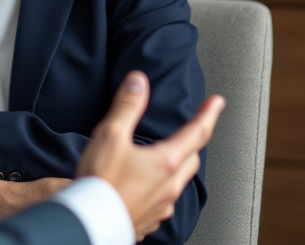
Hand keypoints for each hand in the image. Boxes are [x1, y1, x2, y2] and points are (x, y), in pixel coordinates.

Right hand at [78, 71, 224, 240]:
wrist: (87, 223)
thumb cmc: (99, 181)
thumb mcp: (110, 135)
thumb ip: (127, 106)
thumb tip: (139, 81)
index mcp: (165, 162)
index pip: (197, 133)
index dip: (208, 114)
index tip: (217, 102)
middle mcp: (169, 186)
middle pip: (191, 159)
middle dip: (193, 142)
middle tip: (190, 130)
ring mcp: (161, 206)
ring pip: (178, 182)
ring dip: (176, 166)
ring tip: (163, 157)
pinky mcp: (149, 220)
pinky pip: (163, 200)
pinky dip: (159, 187)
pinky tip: (144, 184)